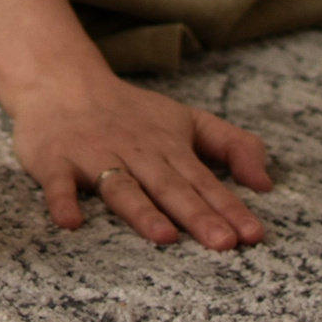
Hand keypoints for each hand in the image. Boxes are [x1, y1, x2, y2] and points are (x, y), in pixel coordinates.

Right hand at [10, 70, 271, 249]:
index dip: (229, 207)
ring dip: (141, 210)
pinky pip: (58, 183)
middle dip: (196, 214)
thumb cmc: (130, 112)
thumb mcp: (186, 119)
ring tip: (164, 236)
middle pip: (169, 187)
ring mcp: (94, 156)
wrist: (60, 79)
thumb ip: (232, 145)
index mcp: (168, 146)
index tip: (252, 234)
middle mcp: (135, 153)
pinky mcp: (55, 161)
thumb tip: (266, 183)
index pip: (203, 181)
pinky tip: (71, 222)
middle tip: (223, 242)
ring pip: (121, 186)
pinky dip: (62, 200)